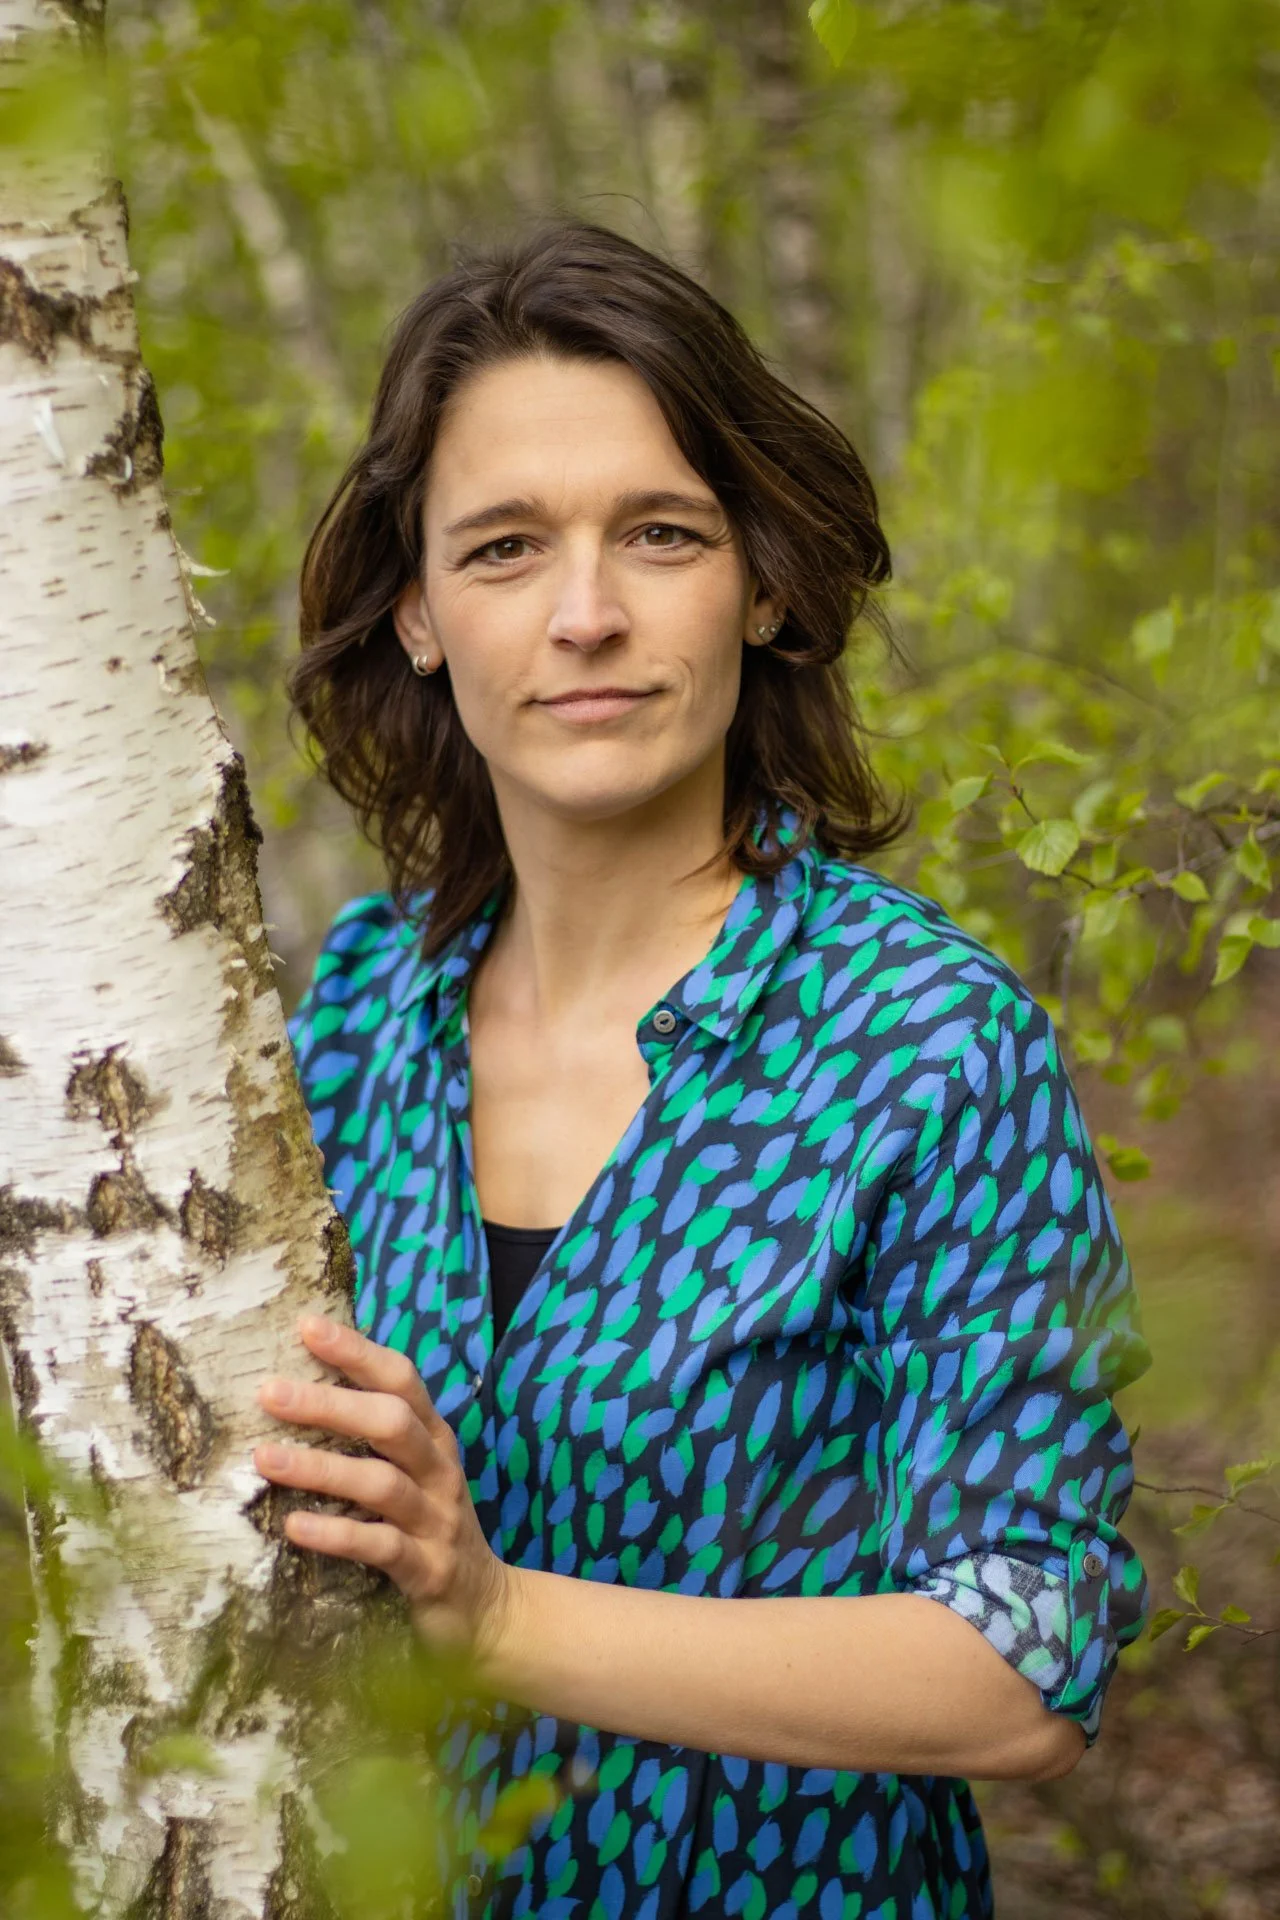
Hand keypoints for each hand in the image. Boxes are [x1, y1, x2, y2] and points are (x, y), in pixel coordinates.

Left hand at [254, 1315, 514, 1667]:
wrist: (486, 1609)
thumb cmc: (429, 1527)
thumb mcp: (412, 1473)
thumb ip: (374, 1436)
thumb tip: (299, 1390)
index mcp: (433, 1438)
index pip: (400, 1379)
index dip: (356, 1351)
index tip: (306, 1326)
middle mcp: (439, 1470)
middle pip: (390, 1422)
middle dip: (329, 1403)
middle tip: (269, 1392)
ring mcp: (437, 1520)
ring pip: (381, 1483)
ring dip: (321, 1467)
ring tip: (265, 1458)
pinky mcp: (429, 1570)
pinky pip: (381, 1546)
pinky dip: (337, 1533)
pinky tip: (295, 1526)